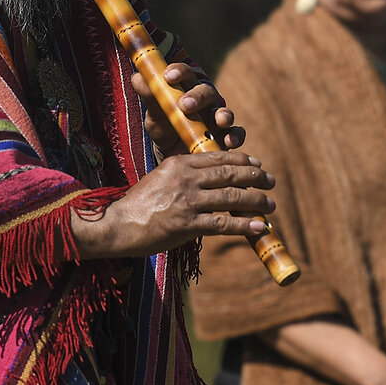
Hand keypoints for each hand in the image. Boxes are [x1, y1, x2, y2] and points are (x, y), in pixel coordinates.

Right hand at [70, 150, 275, 258]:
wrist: (114, 225)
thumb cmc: (138, 205)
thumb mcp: (161, 178)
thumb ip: (185, 176)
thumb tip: (213, 180)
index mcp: (179, 163)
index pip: (219, 158)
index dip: (243, 160)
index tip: (258, 163)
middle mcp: (186, 179)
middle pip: (231, 174)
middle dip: (256, 177)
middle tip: (271, 181)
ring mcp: (187, 201)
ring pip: (233, 197)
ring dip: (257, 201)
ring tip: (270, 205)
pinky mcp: (187, 224)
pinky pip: (224, 223)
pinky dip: (246, 225)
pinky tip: (260, 227)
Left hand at [132, 62, 245, 154]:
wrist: (173, 154)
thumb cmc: (165, 127)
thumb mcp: (155, 113)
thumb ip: (150, 96)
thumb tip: (138, 76)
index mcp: (187, 87)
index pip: (186, 73)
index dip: (179, 72)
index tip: (168, 76)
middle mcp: (206, 100)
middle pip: (207, 91)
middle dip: (198, 97)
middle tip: (185, 104)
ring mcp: (218, 117)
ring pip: (224, 112)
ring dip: (223, 115)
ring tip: (219, 120)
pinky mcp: (226, 136)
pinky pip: (236, 133)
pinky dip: (235, 136)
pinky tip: (229, 141)